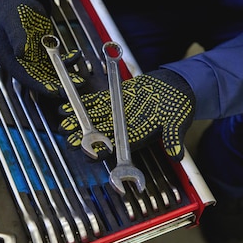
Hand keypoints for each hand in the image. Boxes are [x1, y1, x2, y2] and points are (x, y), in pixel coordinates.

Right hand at [0, 0, 83, 96]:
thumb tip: (20, 52)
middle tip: (71, 88)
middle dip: (56, 86)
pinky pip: (56, 62)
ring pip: (50, 74)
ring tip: (79, 80)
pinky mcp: (42, 53)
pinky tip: (76, 56)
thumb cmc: (13, 8)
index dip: (41, 86)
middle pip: (39, 80)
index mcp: (9, 59)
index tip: (55, 91)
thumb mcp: (14, 21)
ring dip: (64, 77)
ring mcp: (32, 59)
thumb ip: (17, 37)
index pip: (26, 78)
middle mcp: (21, 63)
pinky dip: (66, 62)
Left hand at [59, 70, 195, 160]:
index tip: (90, 154)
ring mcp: (118, 113)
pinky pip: (95, 102)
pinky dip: (83, 104)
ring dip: (79, 123)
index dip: (103, 152)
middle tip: (68, 141)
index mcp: (138, 136)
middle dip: (84, 139)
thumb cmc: (179, 106)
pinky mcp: (115, 98)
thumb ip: (174, 137)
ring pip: (94, 120)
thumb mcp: (178, 121)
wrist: (177, 87)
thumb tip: (177, 155)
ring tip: (63, 125)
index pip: (117, 148)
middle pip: (101, 136)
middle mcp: (124, 127)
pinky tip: (68, 105)